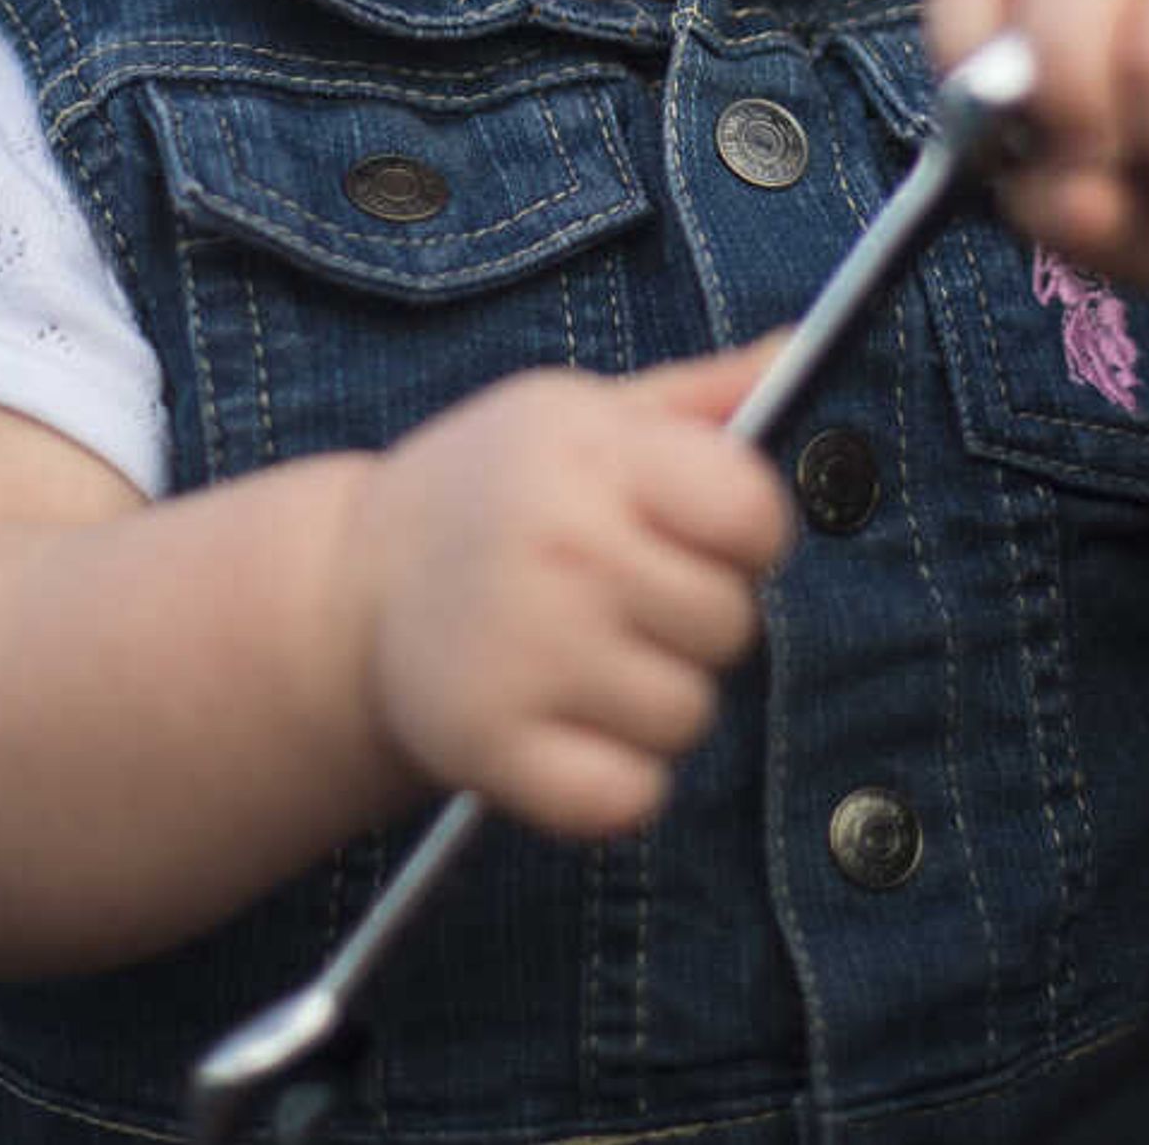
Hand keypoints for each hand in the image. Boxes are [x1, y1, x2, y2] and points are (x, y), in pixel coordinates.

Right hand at [339, 345, 791, 839]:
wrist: (350, 586)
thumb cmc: (495, 491)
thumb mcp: (582, 415)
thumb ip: (701, 396)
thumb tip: (799, 348)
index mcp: (590, 455)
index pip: (751, 512)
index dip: (748, 533)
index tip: (705, 535)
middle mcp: (559, 548)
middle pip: (731, 624)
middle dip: (696, 620)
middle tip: (623, 600)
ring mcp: (524, 653)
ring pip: (687, 715)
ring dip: (655, 701)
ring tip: (585, 659)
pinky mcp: (492, 748)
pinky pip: (629, 798)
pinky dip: (617, 783)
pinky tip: (571, 730)